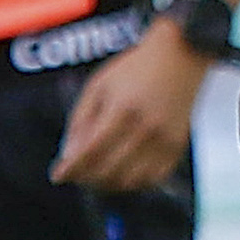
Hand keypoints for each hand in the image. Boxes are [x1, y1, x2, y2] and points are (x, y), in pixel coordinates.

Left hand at [51, 26, 210, 190]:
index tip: (58, 176)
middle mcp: (146, 128)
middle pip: (108, 170)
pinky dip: (133, 183)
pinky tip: (121, 173)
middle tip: (75, 175)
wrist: (181, 56)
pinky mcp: (177, 146)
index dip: (71, 169)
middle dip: (85, 178)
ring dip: (108, 184)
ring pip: (130, 181)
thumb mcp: (99, 85)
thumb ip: (81, 120)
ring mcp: (165, 140)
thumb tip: (69, 156)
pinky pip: (152, 179)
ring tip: (96, 176)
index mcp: (122, 110)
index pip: (90, 152)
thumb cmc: (136, 67)